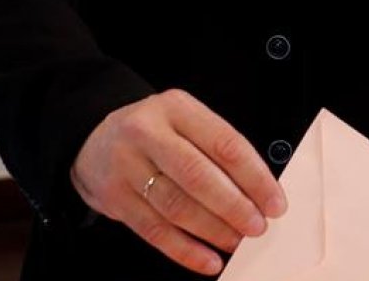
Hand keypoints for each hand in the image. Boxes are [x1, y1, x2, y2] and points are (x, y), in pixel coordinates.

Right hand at [70, 89, 286, 275]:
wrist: (94, 138)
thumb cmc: (154, 132)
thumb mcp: (185, 121)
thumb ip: (218, 149)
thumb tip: (259, 192)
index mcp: (176, 108)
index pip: (224, 144)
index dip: (254, 177)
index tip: (274, 202)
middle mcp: (148, 133)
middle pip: (198, 176)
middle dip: (234, 207)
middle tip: (257, 226)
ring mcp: (127, 165)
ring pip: (176, 206)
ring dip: (212, 230)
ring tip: (235, 241)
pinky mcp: (114, 198)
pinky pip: (154, 230)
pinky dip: (184, 250)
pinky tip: (207, 260)